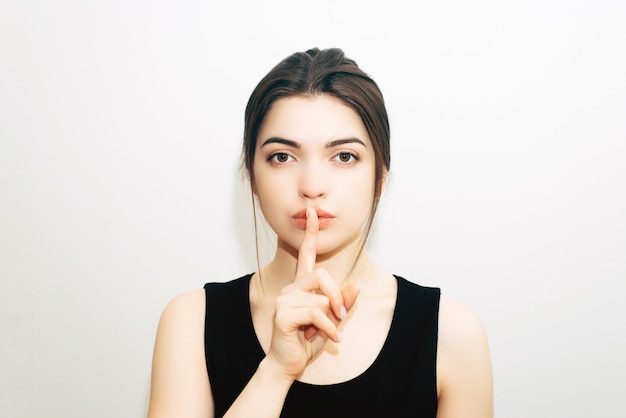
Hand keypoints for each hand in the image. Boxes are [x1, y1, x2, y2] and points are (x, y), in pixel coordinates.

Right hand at [265, 207, 359, 380]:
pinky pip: (316, 313)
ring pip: (321, 298)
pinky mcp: (283, 314)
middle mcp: (291, 289)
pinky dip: (328, 328)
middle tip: (342, 315)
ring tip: (328, 334)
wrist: (287, 364)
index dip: (311, 233)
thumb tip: (356, 286)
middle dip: (337, 296)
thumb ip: (342, 304)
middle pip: (322, 275)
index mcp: (301, 287)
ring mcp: (285, 300)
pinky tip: (330, 339)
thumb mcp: (332, 321)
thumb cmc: (306, 342)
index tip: (313, 212)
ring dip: (332, 320)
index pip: (306, 254)